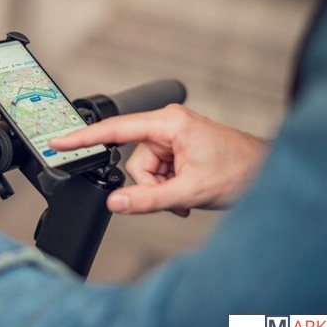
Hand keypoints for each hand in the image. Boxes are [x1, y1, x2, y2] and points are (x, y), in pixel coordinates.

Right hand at [50, 104, 267, 216]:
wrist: (267, 172)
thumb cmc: (240, 171)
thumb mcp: (190, 191)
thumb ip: (148, 199)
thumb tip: (116, 203)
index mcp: (168, 123)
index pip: (116, 130)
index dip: (83, 137)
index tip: (59, 141)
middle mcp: (168, 124)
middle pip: (135, 161)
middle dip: (151, 185)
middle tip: (176, 196)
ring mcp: (173, 135)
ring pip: (145, 170)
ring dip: (161, 189)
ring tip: (186, 195)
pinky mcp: (178, 146)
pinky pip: (158, 171)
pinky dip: (167, 186)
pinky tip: (186, 192)